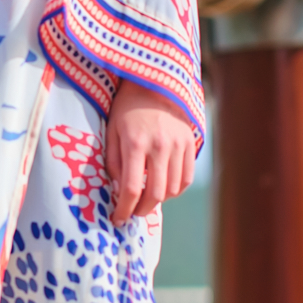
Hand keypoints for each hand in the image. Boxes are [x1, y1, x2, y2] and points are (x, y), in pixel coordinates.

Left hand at [104, 80, 196, 223]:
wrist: (156, 82)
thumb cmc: (127, 108)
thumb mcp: (112, 131)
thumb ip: (114, 162)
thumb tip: (120, 192)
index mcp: (135, 143)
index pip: (132, 188)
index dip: (124, 209)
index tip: (118, 219)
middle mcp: (159, 146)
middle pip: (155, 194)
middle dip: (141, 210)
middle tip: (132, 213)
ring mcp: (178, 145)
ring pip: (173, 190)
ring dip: (159, 201)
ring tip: (146, 198)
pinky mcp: (190, 143)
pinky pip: (186, 178)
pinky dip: (175, 190)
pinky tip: (163, 188)